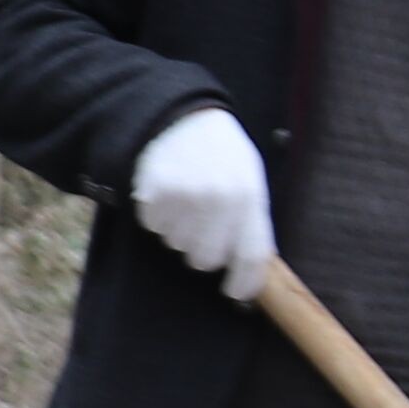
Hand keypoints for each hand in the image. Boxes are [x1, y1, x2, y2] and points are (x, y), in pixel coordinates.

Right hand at [130, 108, 275, 302]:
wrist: (179, 114)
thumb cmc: (220, 152)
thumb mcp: (249, 177)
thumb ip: (252, 220)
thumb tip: (254, 268)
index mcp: (250, 196)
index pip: (252, 256)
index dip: (244, 283)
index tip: (236, 294)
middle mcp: (219, 200)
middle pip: (206, 260)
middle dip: (204, 251)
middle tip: (203, 225)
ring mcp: (185, 198)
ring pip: (178, 245)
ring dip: (180, 231)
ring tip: (186, 199)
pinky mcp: (154, 195)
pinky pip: (154, 227)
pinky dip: (158, 216)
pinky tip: (167, 192)